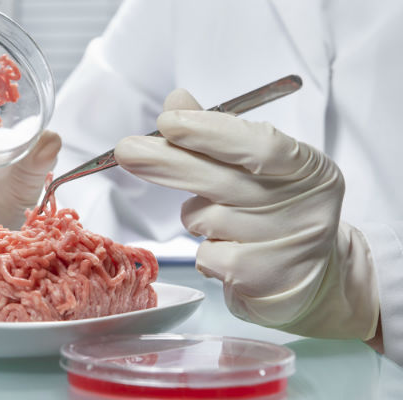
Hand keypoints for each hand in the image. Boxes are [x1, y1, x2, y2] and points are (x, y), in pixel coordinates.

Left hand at [113, 89, 378, 339]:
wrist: (310, 278)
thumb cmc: (274, 212)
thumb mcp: (256, 168)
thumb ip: (217, 133)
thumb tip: (177, 102)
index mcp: (305, 166)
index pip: (256, 143)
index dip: (208, 131)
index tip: (166, 121)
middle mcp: (304, 204)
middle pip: (222, 179)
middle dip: (168, 162)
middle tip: (127, 150)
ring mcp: (289, 244)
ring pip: (208, 219)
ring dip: (197, 217)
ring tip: (220, 222)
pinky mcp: (268, 279)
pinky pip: (208, 257)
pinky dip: (205, 253)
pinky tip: (227, 252)